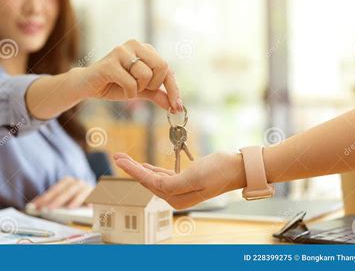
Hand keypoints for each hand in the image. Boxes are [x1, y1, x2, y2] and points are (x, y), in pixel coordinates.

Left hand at [30, 177, 93, 209]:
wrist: (96, 195)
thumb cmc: (75, 200)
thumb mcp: (64, 200)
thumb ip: (53, 202)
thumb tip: (36, 207)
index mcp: (67, 181)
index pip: (54, 189)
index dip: (45, 197)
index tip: (35, 206)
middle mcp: (77, 183)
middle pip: (66, 191)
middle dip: (57, 200)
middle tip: (48, 208)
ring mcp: (87, 187)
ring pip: (80, 192)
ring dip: (75, 200)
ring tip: (69, 208)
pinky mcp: (98, 193)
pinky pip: (95, 196)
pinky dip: (92, 201)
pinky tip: (89, 206)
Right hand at [77, 39, 182, 112]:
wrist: (88, 86)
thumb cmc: (115, 85)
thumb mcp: (140, 90)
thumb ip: (157, 94)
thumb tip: (176, 106)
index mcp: (145, 49)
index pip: (167, 68)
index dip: (173, 88)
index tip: (177, 106)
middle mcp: (135, 45)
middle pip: (162, 66)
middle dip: (154, 84)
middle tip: (141, 89)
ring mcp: (122, 51)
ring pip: (146, 75)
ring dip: (138, 89)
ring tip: (126, 86)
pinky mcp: (110, 63)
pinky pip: (131, 83)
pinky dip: (128, 93)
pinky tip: (118, 88)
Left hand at [113, 152, 245, 208]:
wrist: (236, 168)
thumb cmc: (218, 170)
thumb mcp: (194, 177)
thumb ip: (172, 184)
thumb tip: (154, 185)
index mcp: (176, 197)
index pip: (149, 183)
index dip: (133, 170)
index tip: (120, 159)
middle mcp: (176, 197)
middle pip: (148, 181)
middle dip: (132, 168)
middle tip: (117, 156)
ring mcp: (180, 190)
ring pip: (153, 178)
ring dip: (139, 168)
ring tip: (125, 158)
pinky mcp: (184, 182)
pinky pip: (162, 176)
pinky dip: (151, 170)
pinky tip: (144, 165)